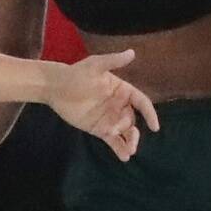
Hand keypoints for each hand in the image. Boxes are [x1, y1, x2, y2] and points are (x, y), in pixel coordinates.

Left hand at [37, 51, 154, 154]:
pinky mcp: (99, 129)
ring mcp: (110, 118)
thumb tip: (132, 52)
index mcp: (123, 91)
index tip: (155, 126)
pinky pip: (112, 140)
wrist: (56, 87)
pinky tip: (124, 157)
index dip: (150, 114)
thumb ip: (113, 61)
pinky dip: (119, 148)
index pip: (141, 102)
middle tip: (126, 139)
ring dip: (130, 142)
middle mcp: (119, 105)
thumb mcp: (95, 66)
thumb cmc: (76, 74)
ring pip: (125, 132)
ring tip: (129, 151)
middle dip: (131, 131)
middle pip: (132, 120)